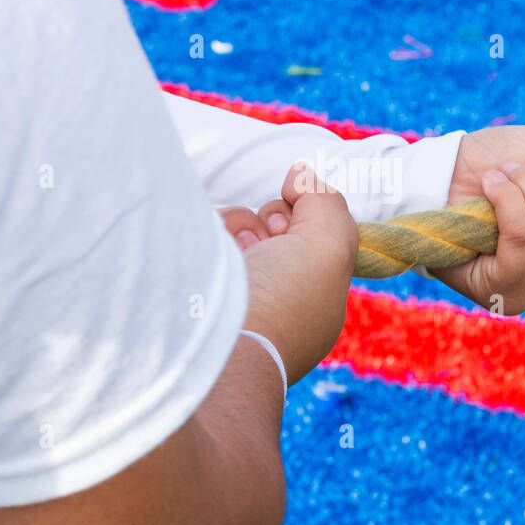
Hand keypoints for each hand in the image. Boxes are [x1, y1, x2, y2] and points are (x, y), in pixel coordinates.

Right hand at [217, 162, 356, 382]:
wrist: (217, 348)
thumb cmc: (282, 301)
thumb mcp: (331, 246)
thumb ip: (327, 201)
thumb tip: (298, 177)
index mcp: (313, 300)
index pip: (319, 240)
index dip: (312, 221)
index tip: (299, 232)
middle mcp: (274, 296)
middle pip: (279, 228)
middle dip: (275, 221)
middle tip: (272, 241)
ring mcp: (231, 290)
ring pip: (242, 227)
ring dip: (242, 225)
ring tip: (241, 250)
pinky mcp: (193, 279)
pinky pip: (206, 234)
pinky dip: (212, 233)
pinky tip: (213, 252)